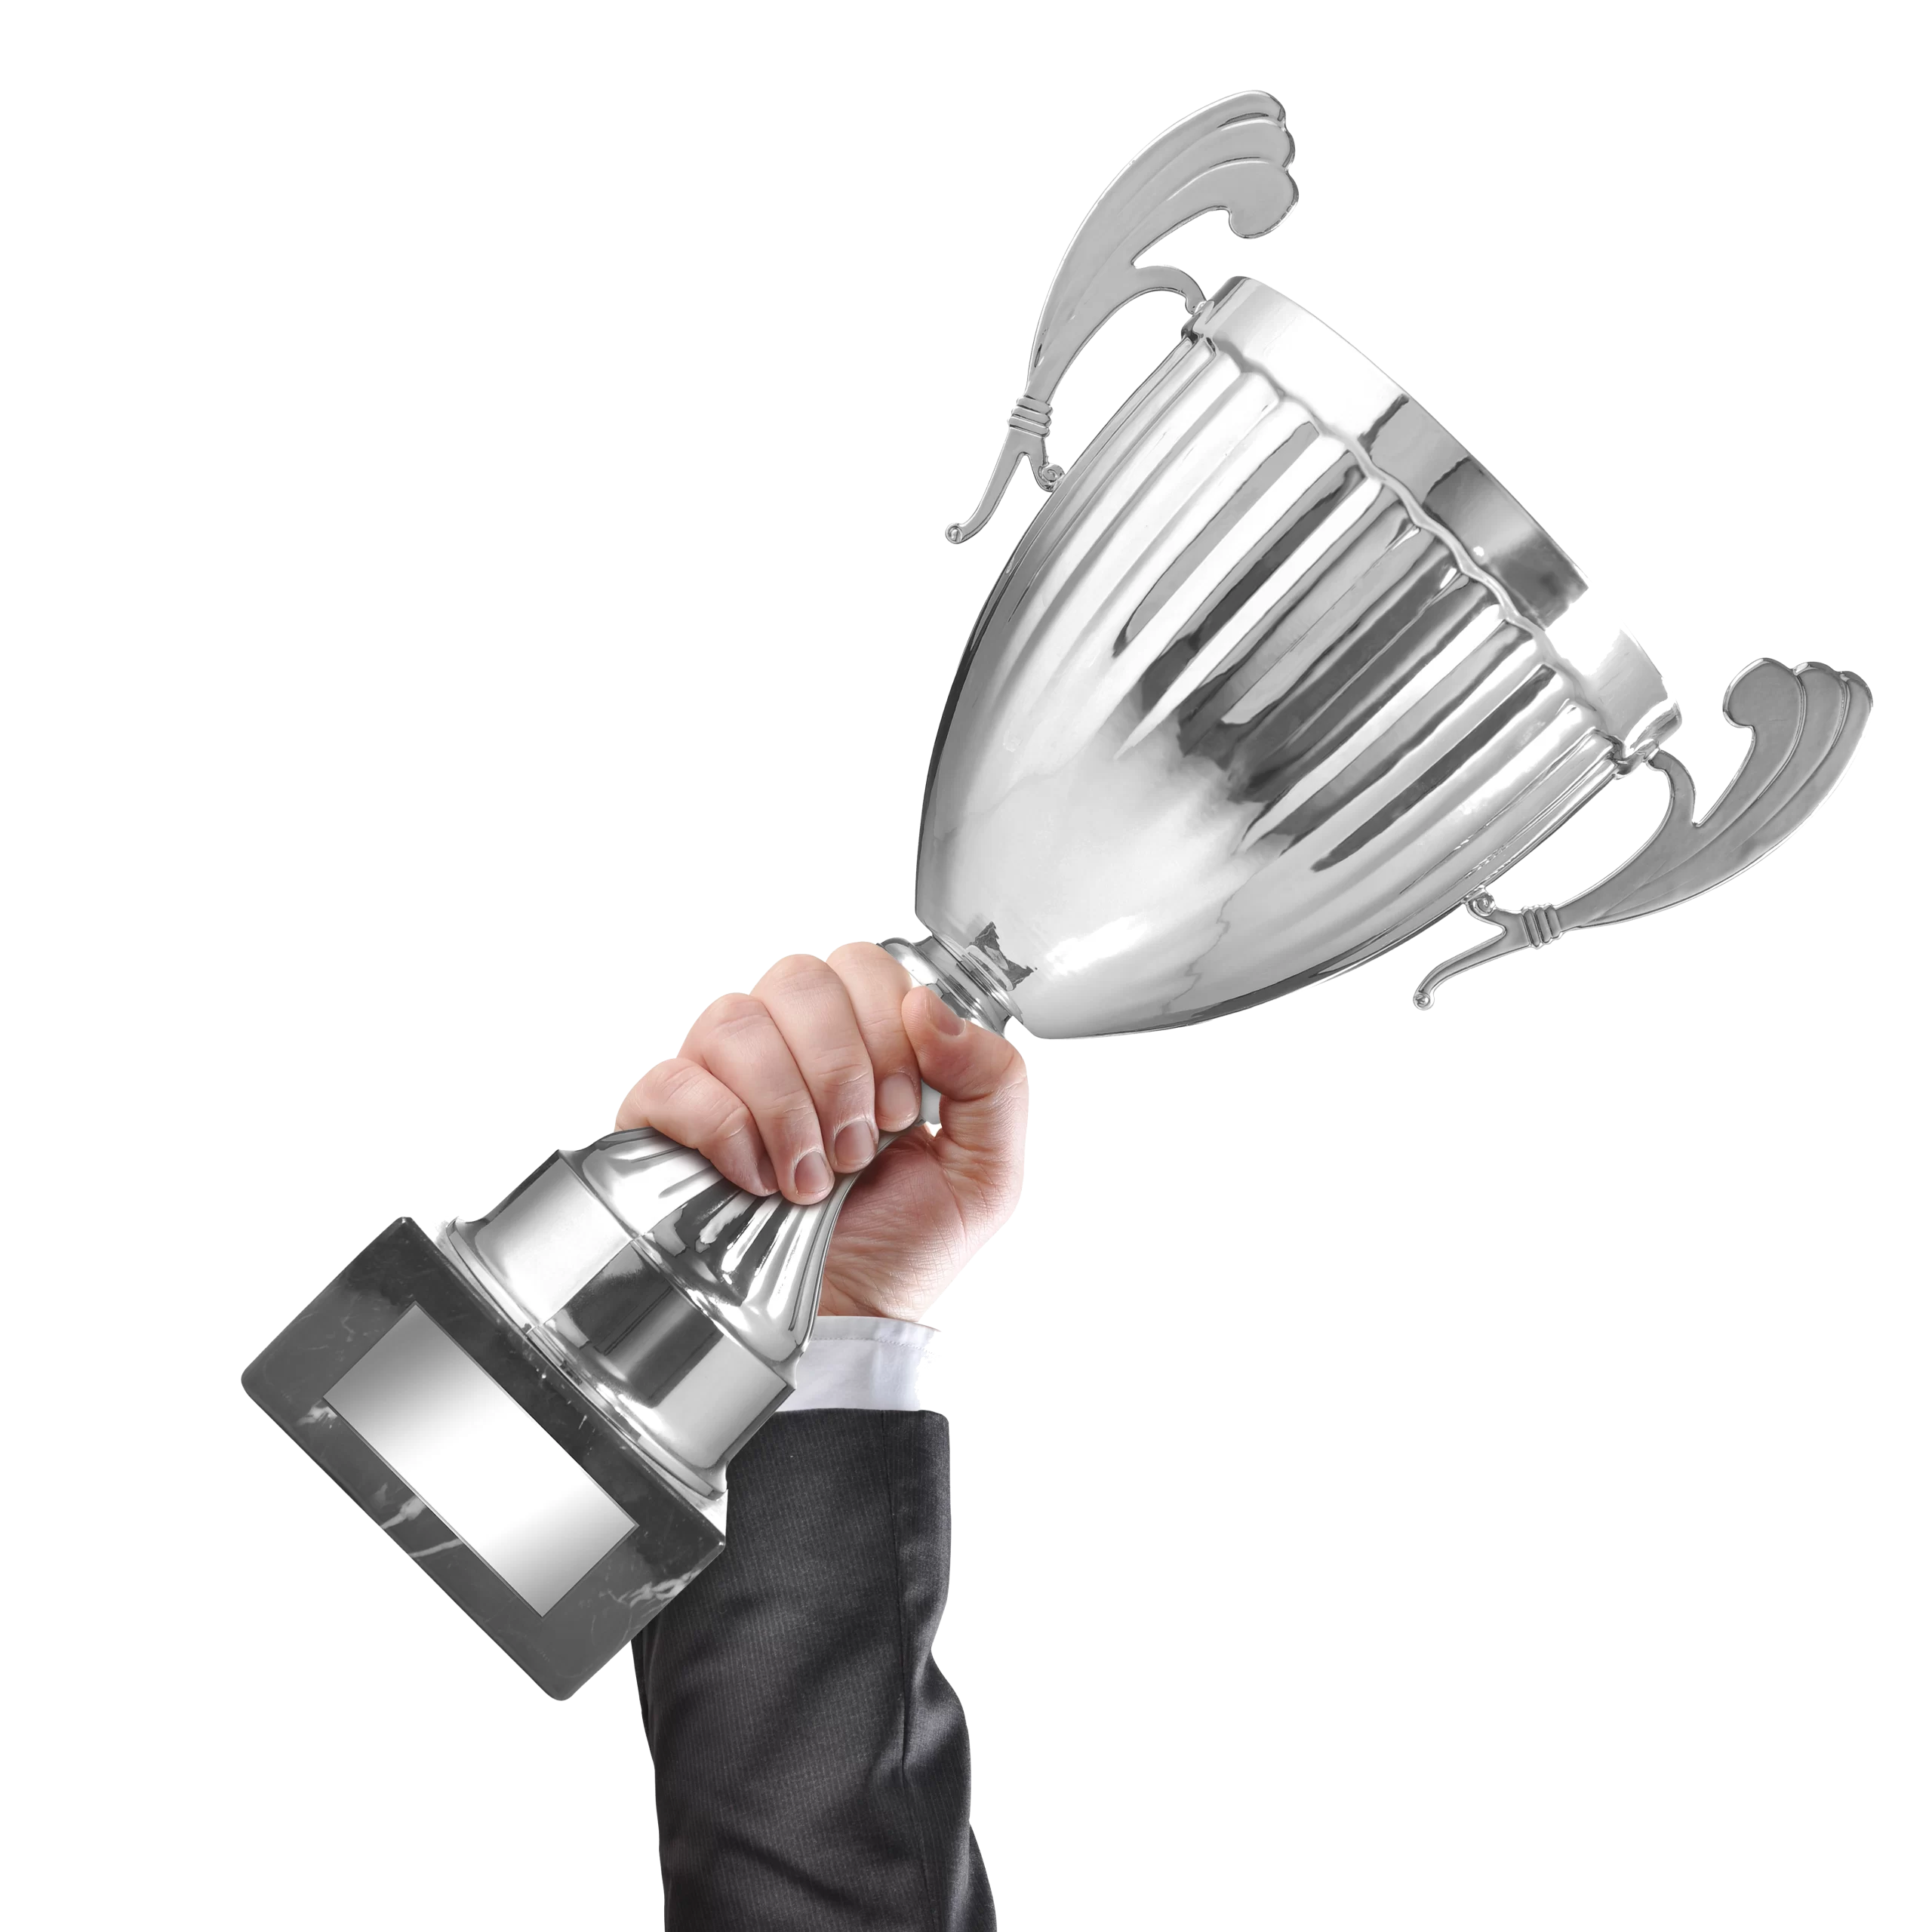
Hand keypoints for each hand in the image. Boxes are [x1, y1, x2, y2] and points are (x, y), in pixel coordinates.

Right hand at [614, 945, 1028, 1324]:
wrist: (840, 1324)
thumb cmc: (900, 1249)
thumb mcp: (983, 1171)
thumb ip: (991, 1079)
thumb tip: (930, 1007)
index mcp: (861, 1041)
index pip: (862, 965)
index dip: (884, 1028)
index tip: (899, 1110)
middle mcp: (787, 1045)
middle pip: (798, 978)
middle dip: (839, 1068)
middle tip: (857, 1149)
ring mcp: (719, 1077)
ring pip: (735, 1021)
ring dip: (787, 1106)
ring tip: (810, 1179)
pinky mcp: (663, 1122)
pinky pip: (673, 1080)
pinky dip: (724, 1129)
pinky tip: (756, 1180)